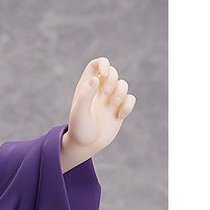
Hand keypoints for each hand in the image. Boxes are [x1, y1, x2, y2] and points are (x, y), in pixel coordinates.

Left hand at [60, 56, 135, 171]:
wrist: (85, 146)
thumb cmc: (79, 129)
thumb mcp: (79, 112)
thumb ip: (86, 95)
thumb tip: (95, 78)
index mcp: (86, 86)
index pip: (96, 65)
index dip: (103, 64)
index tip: (104, 73)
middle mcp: (99, 90)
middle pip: (112, 72)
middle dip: (113, 79)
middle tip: (106, 93)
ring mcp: (110, 99)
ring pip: (123, 84)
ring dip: (121, 92)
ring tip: (112, 106)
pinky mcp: (119, 109)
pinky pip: (131, 99)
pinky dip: (128, 106)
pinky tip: (119, 116)